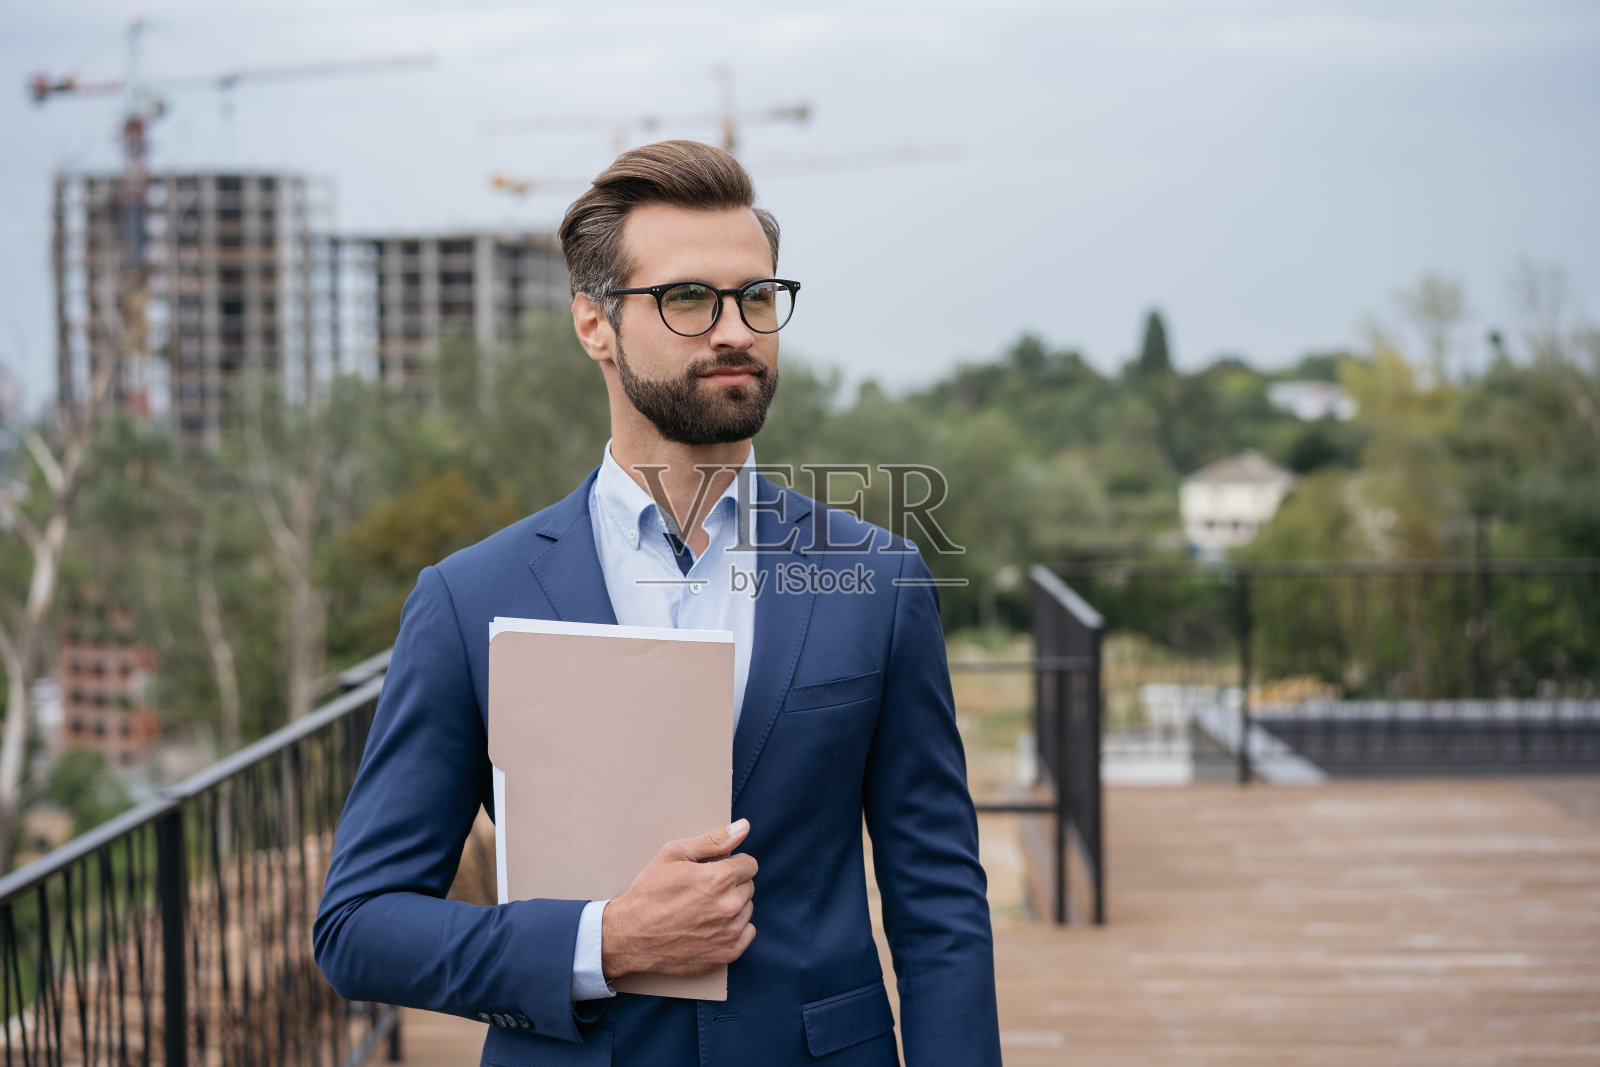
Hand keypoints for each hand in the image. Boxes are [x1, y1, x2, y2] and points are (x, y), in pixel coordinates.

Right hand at [601, 819, 757, 978]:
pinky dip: (733, 929)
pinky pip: (747, 933)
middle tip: (703, 891)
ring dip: (732, 907)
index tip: (714, 871)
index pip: (750, 864)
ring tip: (703, 909)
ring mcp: (730, 932)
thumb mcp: (674, 854)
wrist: (631, 935)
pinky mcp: (728, 953)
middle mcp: (729, 906)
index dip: (731, 864)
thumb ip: (714, 840)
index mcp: (719, 878)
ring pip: (747, 910)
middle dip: (731, 885)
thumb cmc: (650, 892)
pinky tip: (710, 927)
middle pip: (749, 886)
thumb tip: (744, 826)